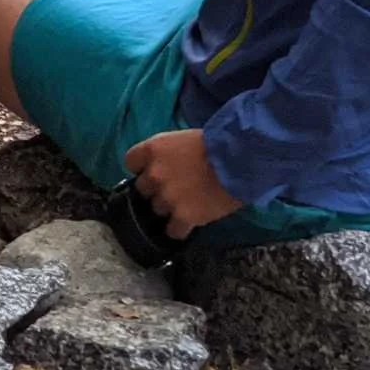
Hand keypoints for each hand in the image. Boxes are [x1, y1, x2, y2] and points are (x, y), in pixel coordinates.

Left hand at [124, 130, 241, 239]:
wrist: (239, 160)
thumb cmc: (216, 142)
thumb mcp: (183, 138)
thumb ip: (166, 153)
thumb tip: (163, 164)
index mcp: (152, 149)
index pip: (131, 161)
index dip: (142, 167)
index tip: (153, 170)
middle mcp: (154, 174)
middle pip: (143, 189)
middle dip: (156, 189)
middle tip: (174, 188)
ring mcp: (167, 197)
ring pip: (157, 210)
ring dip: (170, 209)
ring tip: (187, 205)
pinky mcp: (183, 217)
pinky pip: (173, 231)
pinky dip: (180, 229)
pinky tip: (190, 223)